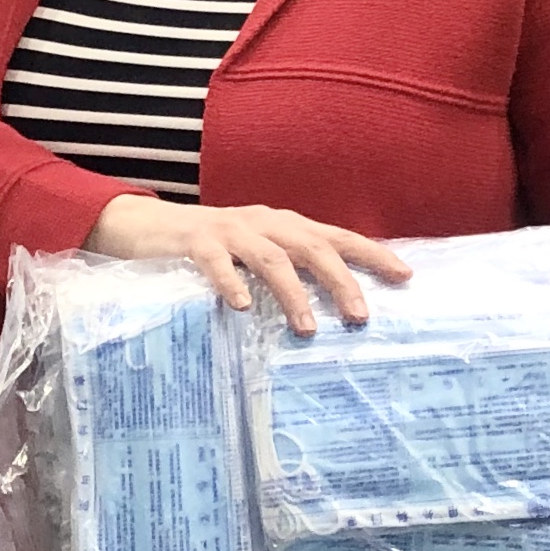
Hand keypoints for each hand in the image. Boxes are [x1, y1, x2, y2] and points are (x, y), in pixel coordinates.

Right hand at [87, 194, 408, 334]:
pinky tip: (244, 307)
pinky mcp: (196, 243)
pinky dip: (232, 283)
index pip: (337, 237)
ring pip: (271, 258)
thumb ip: (289, 270)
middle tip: (360, 316)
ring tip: (309, 327)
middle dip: (340, 280)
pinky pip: (217, 263)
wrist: (145, 226)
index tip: (404, 276)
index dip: (372, 254)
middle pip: (313, 247)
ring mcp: (230, 231)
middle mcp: (264, 223)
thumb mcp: (256, 253)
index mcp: (284, 226)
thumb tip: (333, 306)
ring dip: (293, 292)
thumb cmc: (211, 249)